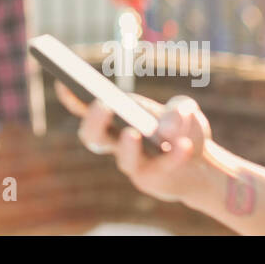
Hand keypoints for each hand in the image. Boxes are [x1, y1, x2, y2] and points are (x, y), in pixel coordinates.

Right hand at [56, 82, 212, 203]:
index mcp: (116, 116)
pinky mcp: (152, 179)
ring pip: (123, 159)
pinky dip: (173, 155)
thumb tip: (165, 130)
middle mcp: (117, 141)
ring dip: (127, 146)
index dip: (71, 97)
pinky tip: (185, 145)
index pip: (86, 108)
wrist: (201, 166)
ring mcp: (133, 163)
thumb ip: (178, 111)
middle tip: (102, 105)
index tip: (63, 83)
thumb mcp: (185, 111)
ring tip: (133, 133)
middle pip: (93, 137)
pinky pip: (160, 167)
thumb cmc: (181, 131)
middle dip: (93, 121)